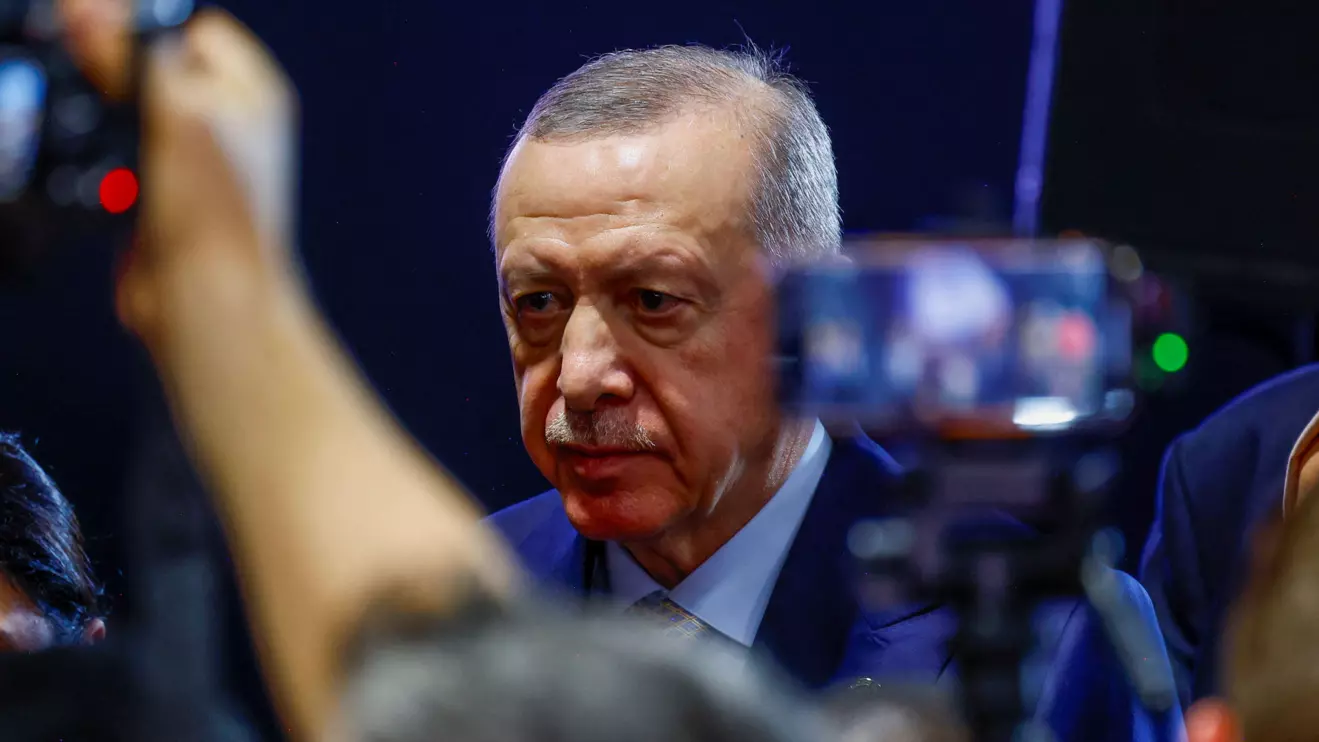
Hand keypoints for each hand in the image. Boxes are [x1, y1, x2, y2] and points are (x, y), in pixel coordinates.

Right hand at [58, 1, 299, 345]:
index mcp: (255, 91)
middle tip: (102, 83)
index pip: (195, 27)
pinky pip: (129, 155)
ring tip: (127, 147)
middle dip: (126, 73)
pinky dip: (115, 160)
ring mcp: (201, 160)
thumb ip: (134, 53)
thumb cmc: (218, 214)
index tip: (105, 36)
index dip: (148, 27)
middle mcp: (234, 123)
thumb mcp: (173, 109)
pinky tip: (121, 180)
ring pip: (140, 111)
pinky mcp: (170, 194)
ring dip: (119, 121)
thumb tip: (93, 11)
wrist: (210, 298)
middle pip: (162, 67)